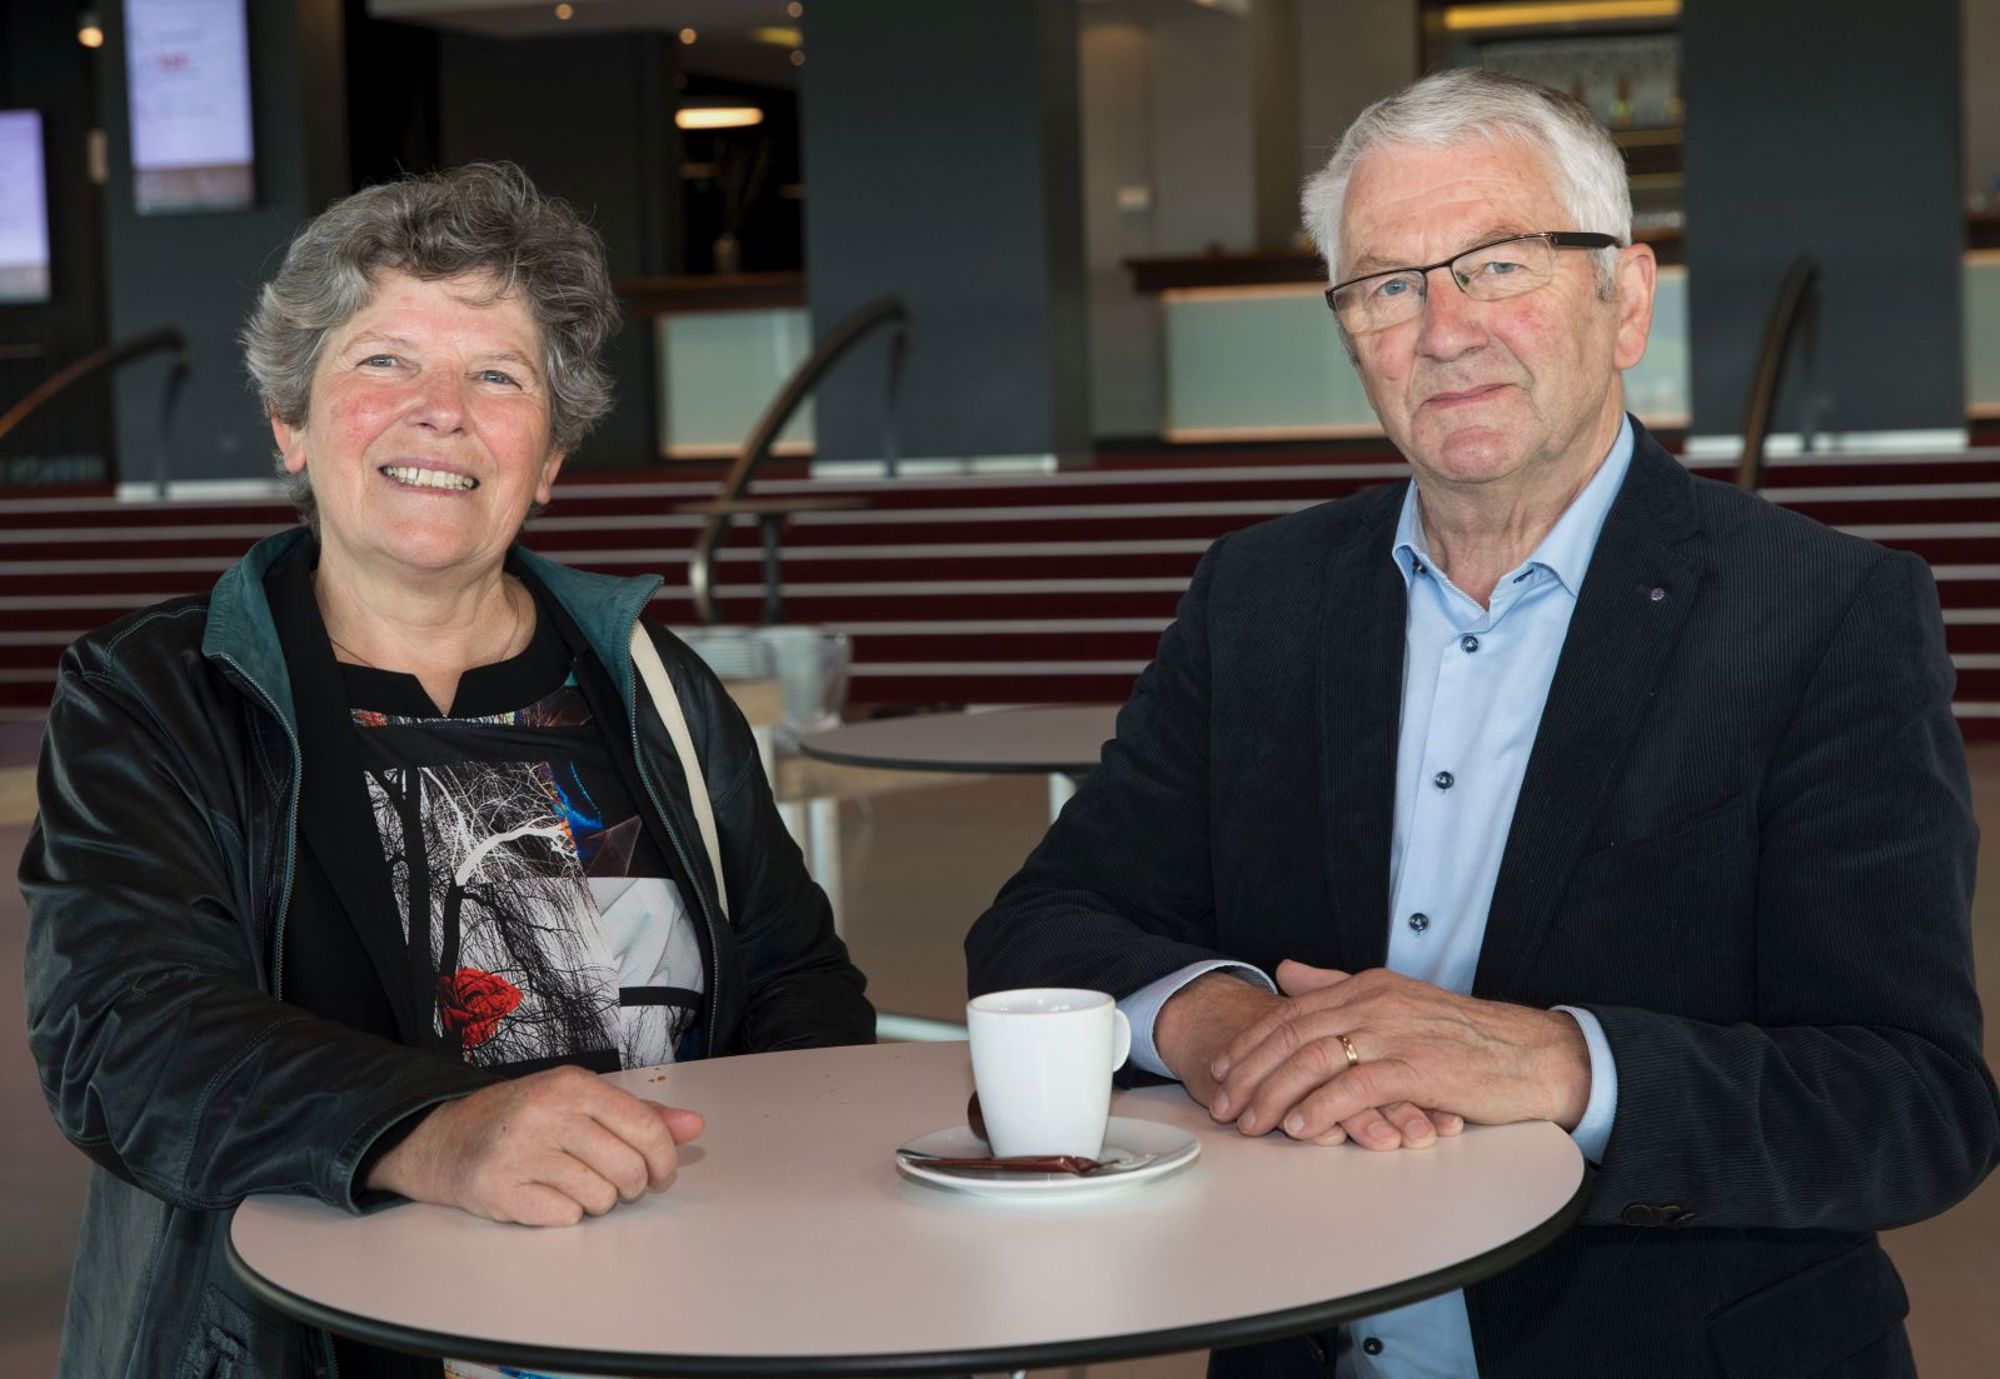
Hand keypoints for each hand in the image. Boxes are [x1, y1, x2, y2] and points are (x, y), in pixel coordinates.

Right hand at [368, 1065, 705, 1225]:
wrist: (447, 1137)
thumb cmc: (525, 1118)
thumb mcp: (580, 1101)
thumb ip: (640, 1114)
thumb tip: (695, 1126)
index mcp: (573, 1085)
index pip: (646, 1128)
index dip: (664, 1160)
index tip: (661, 1174)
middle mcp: (546, 1113)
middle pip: (627, 1169)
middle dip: (632, 1187)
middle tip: (618, 1184)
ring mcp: (520, 1152)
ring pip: (599, 1198)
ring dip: (597, 1201)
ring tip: (575, 1185)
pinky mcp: (498, 1190)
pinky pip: (565, 1218)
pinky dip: (565, 1215)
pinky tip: (546, 1196)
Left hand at [1208, 961, 1589, 1146]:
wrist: (1531, 1055)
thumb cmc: (1465, 1038)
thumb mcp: (1397, 1001)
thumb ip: (1338, 987)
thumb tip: (1287, 972)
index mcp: (1367, 986)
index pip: (1292, 1012)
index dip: (1250, 1043)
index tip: (1220, 1069)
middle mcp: (1376, 1003)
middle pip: (1293, 1036)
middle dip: (1250, 1072)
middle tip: (1222, 1104)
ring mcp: (1397, 1034)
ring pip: (1316, 1061)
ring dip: (1275, 1095)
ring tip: (1251, 1122)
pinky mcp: (1419, 1068)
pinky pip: (1356, 1087)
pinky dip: (1321, 1107)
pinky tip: (1300, 1127)